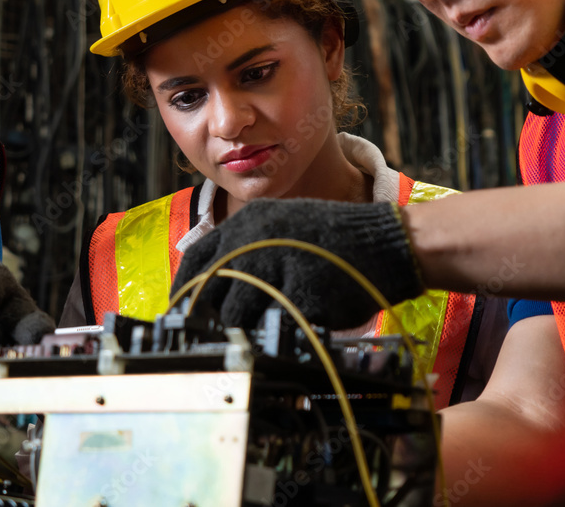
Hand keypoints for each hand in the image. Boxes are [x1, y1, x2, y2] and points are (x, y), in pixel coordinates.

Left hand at [171, 199, 423, 329]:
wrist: (387, 243)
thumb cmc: (332, 241)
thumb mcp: (281, 229)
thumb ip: (245, 252)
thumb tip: (208, 289)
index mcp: (247, 223)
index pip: (197, 259)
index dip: (183, 290)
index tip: (178, 312)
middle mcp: (257, 240)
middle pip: (211, 290)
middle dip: (205, 318)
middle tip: (204, 339)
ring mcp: (280, 265)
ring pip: (238, 313)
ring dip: (239, 332)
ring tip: (246, 341)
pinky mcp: (304, 292)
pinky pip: (276, 325)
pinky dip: (274, 336)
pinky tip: (280, 338)